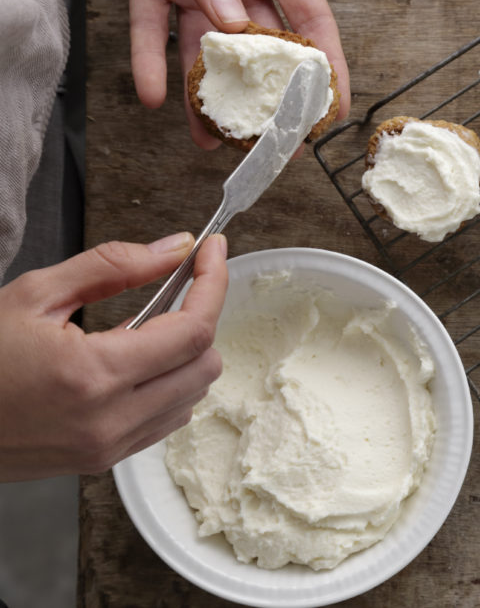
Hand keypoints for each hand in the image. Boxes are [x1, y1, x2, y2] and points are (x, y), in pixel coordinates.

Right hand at [0, 233, 228, 481]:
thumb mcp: (35, 294)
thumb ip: (113, 266)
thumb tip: (174, 248)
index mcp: (94, 375)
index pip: (194, 330)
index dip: (213, 283)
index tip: (214, 251)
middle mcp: (110, 419)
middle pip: (205, 365)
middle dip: (200, 318)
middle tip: (177, 288)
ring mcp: (108, 447)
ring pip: (192, 396)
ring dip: (185, 355)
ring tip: (143, 328)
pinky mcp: (103, 461)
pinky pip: (166, 421)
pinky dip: (168, 386)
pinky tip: (134, 364)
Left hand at [102, 0, 349, 148]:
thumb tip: (225, 21)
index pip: (313, 25)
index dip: (326, 71)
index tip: (331, 113)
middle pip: (258, 50)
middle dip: (263, 98)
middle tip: (267, 139)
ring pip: (204, 51)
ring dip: (204, 95)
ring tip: (209, 138)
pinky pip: (150, 27)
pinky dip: (148, 61)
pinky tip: (153, 96)